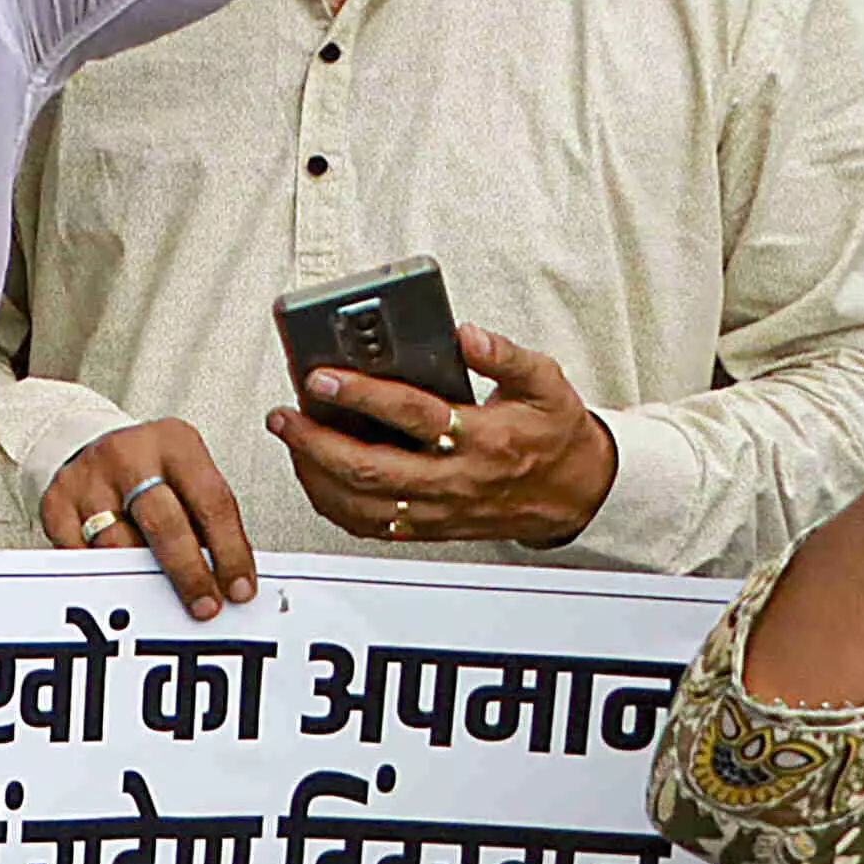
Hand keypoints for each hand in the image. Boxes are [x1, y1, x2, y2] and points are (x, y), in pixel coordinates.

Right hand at [40, 422, 258, 620]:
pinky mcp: (56, 501)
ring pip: (118, 545)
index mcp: (174, 443)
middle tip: (204, 607)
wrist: (95, 447)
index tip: (238, 589)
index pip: (211, 502)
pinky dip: (102, 573)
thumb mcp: (190, 478)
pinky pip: (81, 555)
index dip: (230, 551)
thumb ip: (207, 521)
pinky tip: (118, 579)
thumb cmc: (155, 474)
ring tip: (160, 597)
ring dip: (142, 578)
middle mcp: (129, 455)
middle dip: (188, 573)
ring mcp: (88, 477)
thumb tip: (227, 580)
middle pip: (163, 524)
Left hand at [273, 323, 618, 547]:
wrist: (578, 493)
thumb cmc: (554, 434)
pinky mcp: (431, 529)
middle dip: (316, 441)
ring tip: (291, 440)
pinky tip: (313, 475)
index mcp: (483, 439)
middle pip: (372, 470)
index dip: (362, 395)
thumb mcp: (546, 384)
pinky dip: (333, 503)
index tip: (321, 376)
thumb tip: (467, 335)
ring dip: (316, 474)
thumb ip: (506, 355)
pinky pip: (371, 526)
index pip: (413, 415)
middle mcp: (456, 479)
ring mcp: (440, 510)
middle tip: (285, 415)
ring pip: (363, 505)